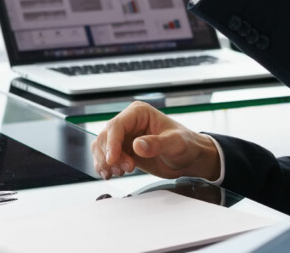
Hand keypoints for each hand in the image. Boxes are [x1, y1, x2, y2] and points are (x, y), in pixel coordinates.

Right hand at [91, 101, 219, 180]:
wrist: (189, 159)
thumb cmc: (186, 145)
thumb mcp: (176, 144)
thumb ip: (157, 144)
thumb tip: (137, 145)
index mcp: (139, 113)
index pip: (116, 126)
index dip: (112, 143)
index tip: (113, 159)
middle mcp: (128, 123)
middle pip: (104, 137)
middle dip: (110, 156)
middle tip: (126, 169)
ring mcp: (124, 137)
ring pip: (100, 148)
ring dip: (106, 163)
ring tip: (121, 172)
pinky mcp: (123, 151)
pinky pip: (104, 157)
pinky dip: (104, 167)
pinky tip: (111, 175)